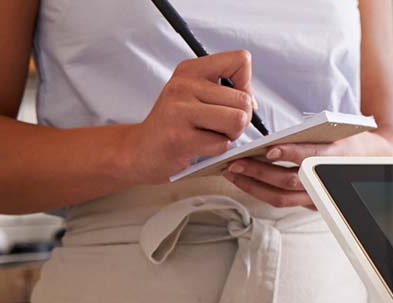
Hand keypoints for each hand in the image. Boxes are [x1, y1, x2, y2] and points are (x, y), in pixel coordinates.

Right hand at [118, 50, 256, 184]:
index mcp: (191, 69)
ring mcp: (179, 110)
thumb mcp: (195, 94)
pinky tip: (198, 148)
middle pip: (244, 100)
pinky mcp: (179, 137)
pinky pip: (221, 144)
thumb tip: (253, 103)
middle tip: (219, 127)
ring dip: (231, 135)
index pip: (241, 60)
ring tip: (210, 136)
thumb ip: (226, 91)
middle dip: (241, 120)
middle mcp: (183, 84)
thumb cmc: (175, 124)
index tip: (230, 100)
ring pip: (237, 120)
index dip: (246, 85)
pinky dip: (217, 150)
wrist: (139, 150)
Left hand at [224, 132, 392, 207]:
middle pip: (288, 182)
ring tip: (233, 173)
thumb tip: (273, 142)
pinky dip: (260, 192)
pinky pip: (282, 201)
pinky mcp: (310, 204)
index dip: (291, 154)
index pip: (311, 158)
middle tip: (236, 162)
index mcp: (336, 158)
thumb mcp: (338, 133)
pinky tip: (245, 181)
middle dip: (259, 172)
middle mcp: (326, 181)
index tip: (271, 148)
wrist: (372, 164)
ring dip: (253, 186)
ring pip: (281, 198)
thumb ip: (312, 136)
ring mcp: (317, 197)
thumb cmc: (349, 143)